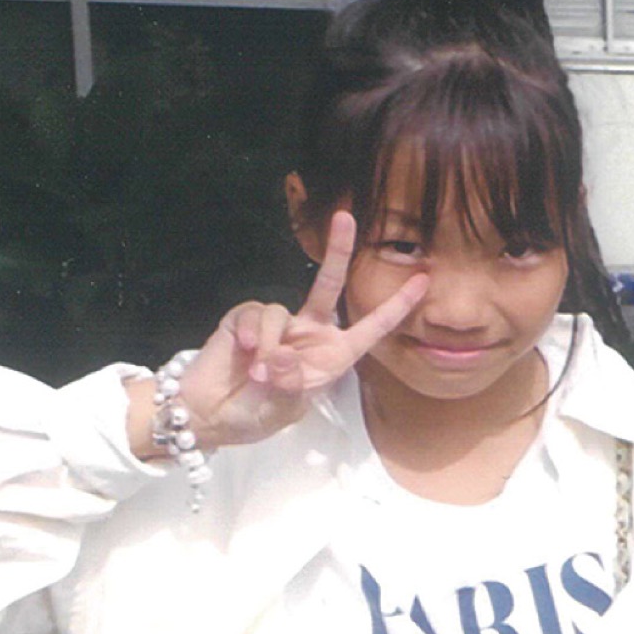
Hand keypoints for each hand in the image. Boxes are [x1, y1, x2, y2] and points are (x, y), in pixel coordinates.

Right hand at [171, 211, 427, 448]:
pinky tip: (243, 354)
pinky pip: (255, 316)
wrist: (210, 416)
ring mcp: (277, 324)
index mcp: (330, 357)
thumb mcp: (283, 408)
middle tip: (345, 218)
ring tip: (257, 375)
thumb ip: (290, 382)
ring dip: (269, 347)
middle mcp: (308, 333)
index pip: (370, 329)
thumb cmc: (256, 416)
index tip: (423, 282)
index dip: (395, 307)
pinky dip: (251, 336)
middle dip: (337, 252)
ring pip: (281, 314)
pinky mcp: (244, 319)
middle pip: (328, 287)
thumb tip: (284, 353)